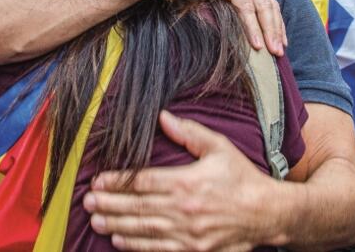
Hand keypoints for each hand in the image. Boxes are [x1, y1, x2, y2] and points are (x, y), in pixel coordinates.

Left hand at [84, 111, 275, 250]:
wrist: (267, 214)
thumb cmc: (242, 177)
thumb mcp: (219, 147)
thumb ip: (189, 133)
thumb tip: (162, 117)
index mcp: (187, 182)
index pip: (142, 182)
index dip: (117, 182)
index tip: (98, 182)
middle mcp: (184, 210)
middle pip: (137, 208)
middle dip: (109, 205)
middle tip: (87, 202)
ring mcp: (188, 235)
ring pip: (143, 230)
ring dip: (116, 226)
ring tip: (95, 221)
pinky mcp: (194, 251)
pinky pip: (158, 250)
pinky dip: (136, 246)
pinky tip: (119, 241)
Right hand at [169, 0, 284, 54]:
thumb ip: (232, 5)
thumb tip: (240, 29)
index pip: (269, 2)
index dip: (277, 23)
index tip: (281, 42)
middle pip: (270, 6)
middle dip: (276, 30)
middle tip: (280, 52)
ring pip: (262, 7)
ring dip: (269, 31)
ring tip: (272, 51)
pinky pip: (246, 8)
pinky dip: (252, 26)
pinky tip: (255, 42)